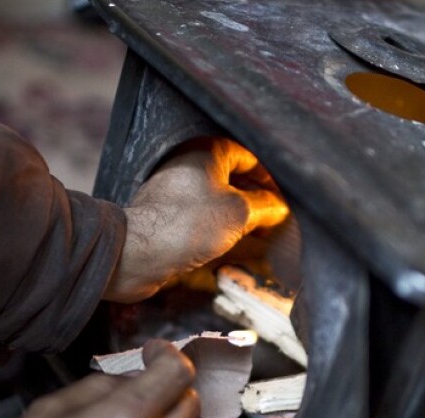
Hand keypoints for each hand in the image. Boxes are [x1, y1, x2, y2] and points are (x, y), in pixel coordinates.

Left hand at [104, 137, 288, 302]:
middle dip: (259, 207)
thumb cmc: (189, 224)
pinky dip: (225, 242)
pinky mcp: (169, 226)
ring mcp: (178, 199)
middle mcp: (190, 170)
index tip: (286, 201)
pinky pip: (205, 230)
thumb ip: (266, 207)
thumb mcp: (240, 212)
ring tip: (268, 247)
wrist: (138, 254)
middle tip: (281, 226)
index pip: (248, 157)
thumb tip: (281, 208)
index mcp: (206, 153)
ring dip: (245, 228)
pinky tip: (242, 258)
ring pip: (220, 211)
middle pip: (235, 185)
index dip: (271, 179)